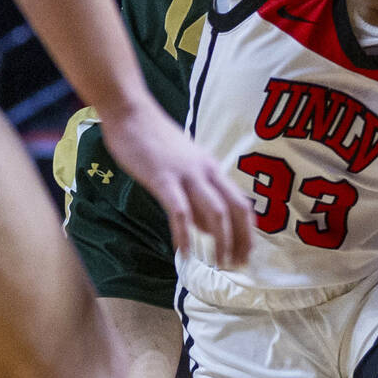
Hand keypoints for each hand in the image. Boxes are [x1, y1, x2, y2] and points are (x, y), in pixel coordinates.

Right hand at [99, 99, 253, 267]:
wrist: (130, 112)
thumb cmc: (153, 140)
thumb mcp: (183, 166)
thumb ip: (196, 195)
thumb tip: (206, 228)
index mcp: (212, 169)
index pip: (241, 203)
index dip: (248, 231)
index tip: (246, 254)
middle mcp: (207, 171)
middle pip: (235, 209)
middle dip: (241, 240)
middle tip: (238, 265)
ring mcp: (186, 175)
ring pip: (215, 212)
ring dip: (221, 241)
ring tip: (219, 264)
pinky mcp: (163, 178)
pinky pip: (180, 212)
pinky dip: (185, 235)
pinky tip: (185, 253)